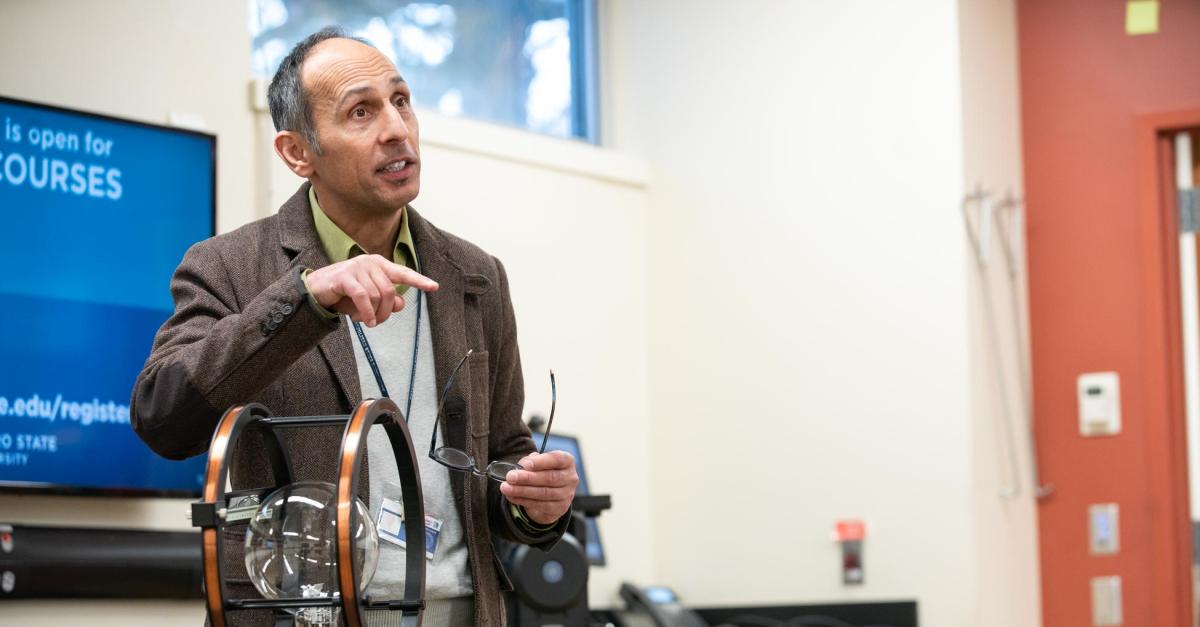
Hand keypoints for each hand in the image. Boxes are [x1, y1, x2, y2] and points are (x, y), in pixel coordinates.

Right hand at [305, 254, 437, 326]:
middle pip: (391, 292)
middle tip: (375, 323)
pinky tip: (364, 321)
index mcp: (380, 265)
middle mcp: (370, 262)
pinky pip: (363, 297)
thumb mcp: (369, 299)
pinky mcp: (345, 276)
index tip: (434, 287)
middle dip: (386, 313)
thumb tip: (401, 304)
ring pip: (377, 297)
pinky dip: (366, 312)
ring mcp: (357, 267)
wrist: (316, 290)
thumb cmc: (345, 294)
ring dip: (372, 314)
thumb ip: (387, 300)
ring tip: (363, 320)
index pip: (403, 273)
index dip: (419, 281)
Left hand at [500, 451, 578, 524]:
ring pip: (543, 493)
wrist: (551, 494)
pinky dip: (523, 500)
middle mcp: (571, 477)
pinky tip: (512, 496)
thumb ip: (531, 461)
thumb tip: (522, 467)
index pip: (557, 459)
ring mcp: (567, 494)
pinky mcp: (560, 508)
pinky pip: (540, 505)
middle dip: (527, 478)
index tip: (526, 464)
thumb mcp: (538, 462)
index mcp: (567, 461)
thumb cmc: (543, 472)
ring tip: (506, 488)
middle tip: (510, 477)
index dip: (541, 462)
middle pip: (549, 478)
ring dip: (522, 491)